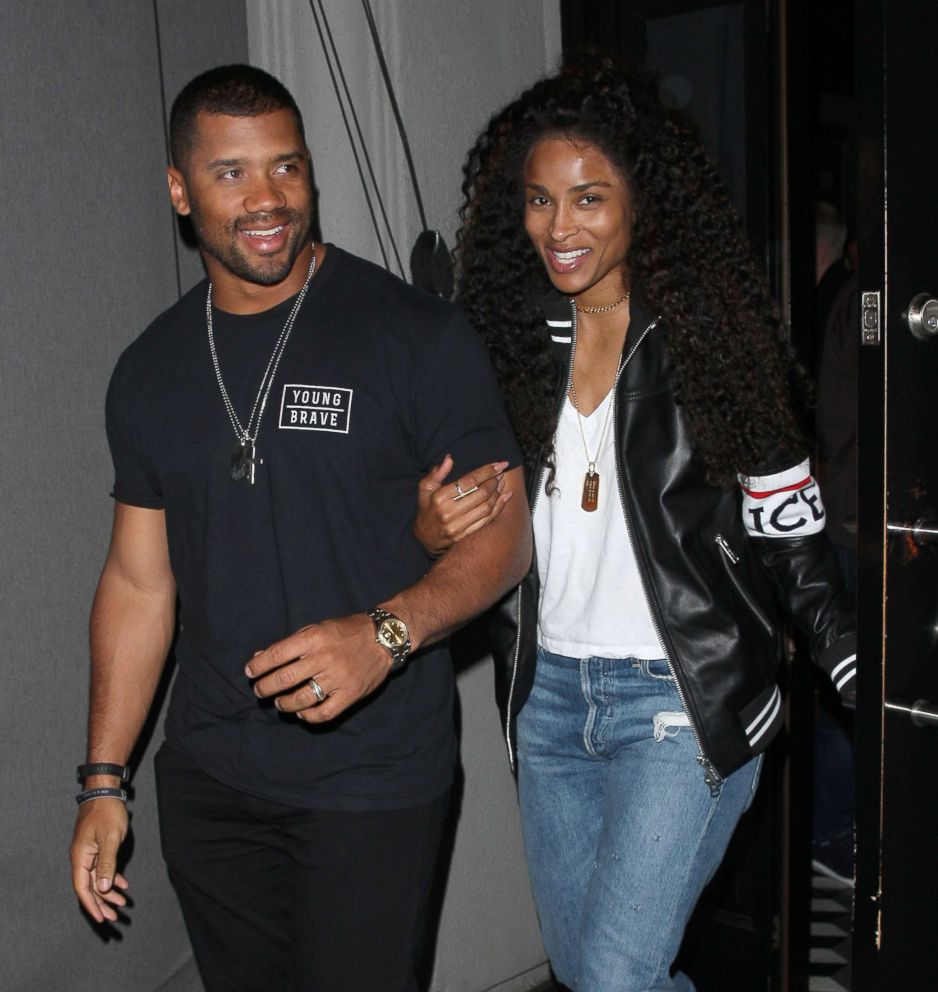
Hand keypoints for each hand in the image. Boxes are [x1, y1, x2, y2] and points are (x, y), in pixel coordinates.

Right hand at [70, 798, 129, 922]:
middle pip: (89, 887)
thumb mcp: (109, 839)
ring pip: (97, 879)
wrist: (105, 791)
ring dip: (108, 892)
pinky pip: (102, 868)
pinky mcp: (96, 848)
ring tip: (122, 903)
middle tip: (115, 917)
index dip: (91, 905)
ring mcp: (88, 853)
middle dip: (102, 903)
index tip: (101, 918)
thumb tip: (103, 889)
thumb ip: (106, 864)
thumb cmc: (107, 812)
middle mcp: (81, 858)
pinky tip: (123, 884)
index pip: (83, 888)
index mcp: (80, 858)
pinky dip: (112, 877)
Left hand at [246, 614, 391, 722]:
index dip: (258, 665)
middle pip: (284, 679)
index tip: (250, 672)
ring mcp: (338, 678)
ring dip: (283, 704)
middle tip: (259, 691)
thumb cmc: (346, 632)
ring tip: (279, 702)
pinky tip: (301, 712)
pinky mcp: (350, 694)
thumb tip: (258, 656)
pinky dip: (308, 716)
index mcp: (315, 638)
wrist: (384, 638)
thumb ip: (290, 644)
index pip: (277, 654)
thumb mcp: (317, 629)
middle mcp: (324, 658)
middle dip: (265, 687)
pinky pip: (323, 713)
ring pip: (300, 699)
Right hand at [414, 455, 512, 556]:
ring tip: (502, 483)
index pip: (469, 481)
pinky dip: (499, 507)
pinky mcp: (465, 536)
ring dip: (498, 494)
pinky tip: (505, 497)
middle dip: (494, 481)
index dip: (486, 471)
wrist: (425, 538)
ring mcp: (457, 526)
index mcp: (440, 498)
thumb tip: (449, 458)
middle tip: (500, 473)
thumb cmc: (427, 508)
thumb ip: (436, 474)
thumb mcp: (425, 489)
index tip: (498, 464)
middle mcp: (449, 512)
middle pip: (480, 493)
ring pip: (486, 507)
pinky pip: (487, 520)